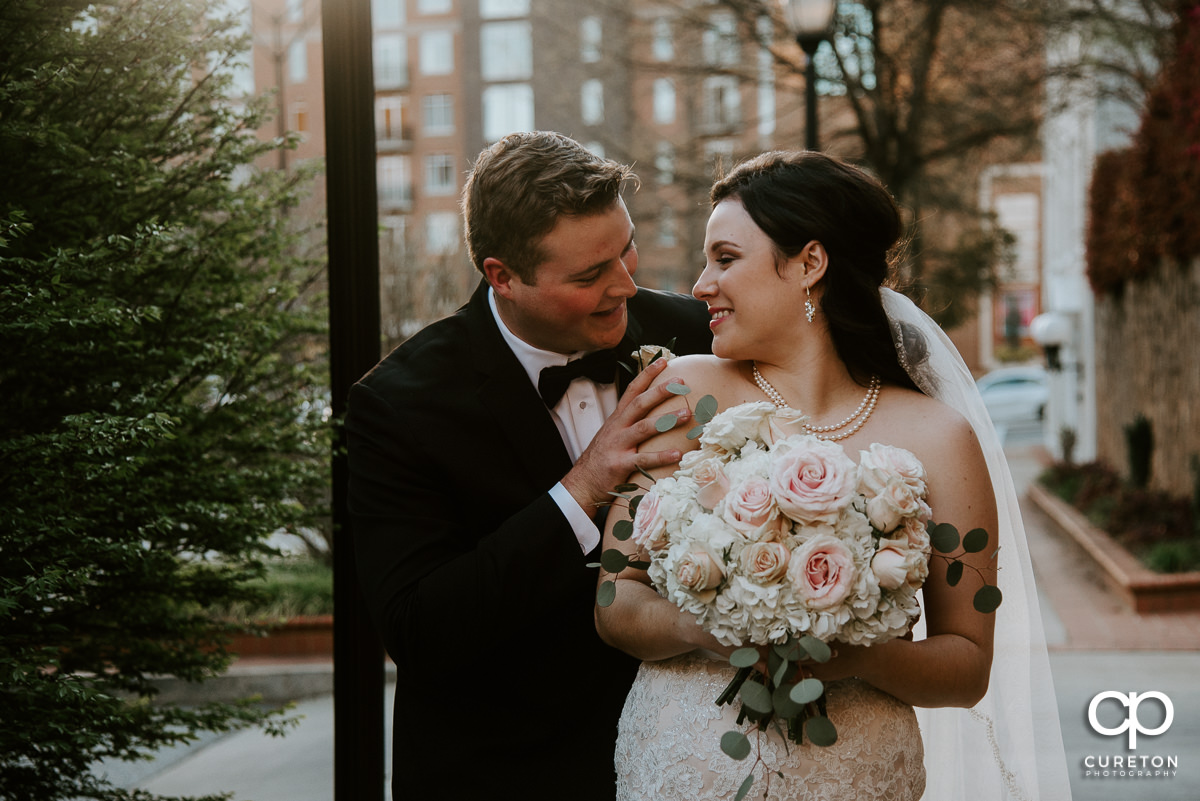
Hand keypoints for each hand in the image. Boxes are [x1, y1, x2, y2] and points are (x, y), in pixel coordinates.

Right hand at [562, 358, 691, 511]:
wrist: (582, 482)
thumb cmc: (603, 457)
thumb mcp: (614, 434)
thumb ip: (630, 422)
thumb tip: (654, 411)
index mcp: (617, 418)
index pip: (632, 390)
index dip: (647, 374)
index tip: (663, 360)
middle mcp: (617, 428)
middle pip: (640, 404)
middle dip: (660, 391)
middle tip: (681, 382)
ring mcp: (618, 445)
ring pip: (644, 428)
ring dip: (667, 420)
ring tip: (687, 414)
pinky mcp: (620, 464)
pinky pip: (643, 459)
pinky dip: (661, 456)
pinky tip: (678, 454)